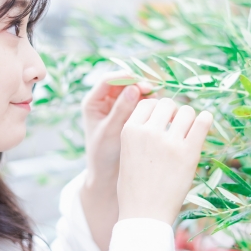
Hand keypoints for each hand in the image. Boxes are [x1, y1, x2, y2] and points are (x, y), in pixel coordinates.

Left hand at [81, 71, 152, 194]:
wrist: (108, 173)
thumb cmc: (103, 154)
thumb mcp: (110, 131)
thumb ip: (121, 110)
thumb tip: (133, 88)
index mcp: (93, 102)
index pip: (108, 80)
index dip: (124, 77)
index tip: (140, 81)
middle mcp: (105, 101)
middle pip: (122, 82)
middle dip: (137, 83)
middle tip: (152, 89)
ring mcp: (117, 106)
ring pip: (133, 90)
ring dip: (145, 92)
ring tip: (156, 99)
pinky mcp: (129, 113)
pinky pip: (140, 101)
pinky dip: (148, 101)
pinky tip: (158, 107)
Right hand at [117, 98, 212, 224]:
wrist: (144, 214)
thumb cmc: (134, 187)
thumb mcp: (127, 153)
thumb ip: (140, 133)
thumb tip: (161, 113)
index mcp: (130, 130)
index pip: (148, 103)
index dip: (157, 109)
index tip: (163, 120)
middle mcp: (149, 132)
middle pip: (168, 104)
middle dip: (173, 113)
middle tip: (176, 128)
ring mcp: (170, 142)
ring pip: (187, 112)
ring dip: (189, 118)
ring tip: (188, 132)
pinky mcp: (189, 153)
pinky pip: (202, 123)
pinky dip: (205, 119)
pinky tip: (205, 122)